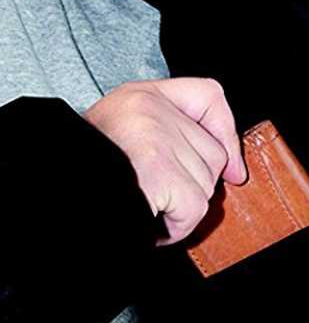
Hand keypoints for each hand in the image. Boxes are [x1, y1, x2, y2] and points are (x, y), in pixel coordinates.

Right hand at [84, 78, 245, 244]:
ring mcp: (155, 139)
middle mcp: (150, 110)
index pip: (208, 95)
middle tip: (157, 192)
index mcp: (140, 97)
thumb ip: (177, 139)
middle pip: (213, 154)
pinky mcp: (158, 171)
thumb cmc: (94, 172)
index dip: (225, 132)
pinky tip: (150, 220)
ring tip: (147, 204)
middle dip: (192, 185)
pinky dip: (176, 227)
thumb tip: (236, 171)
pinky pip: (194, 209)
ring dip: (181, 209)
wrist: (59, 190)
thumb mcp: (128, 138)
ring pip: (205, 185)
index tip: (231, 165)